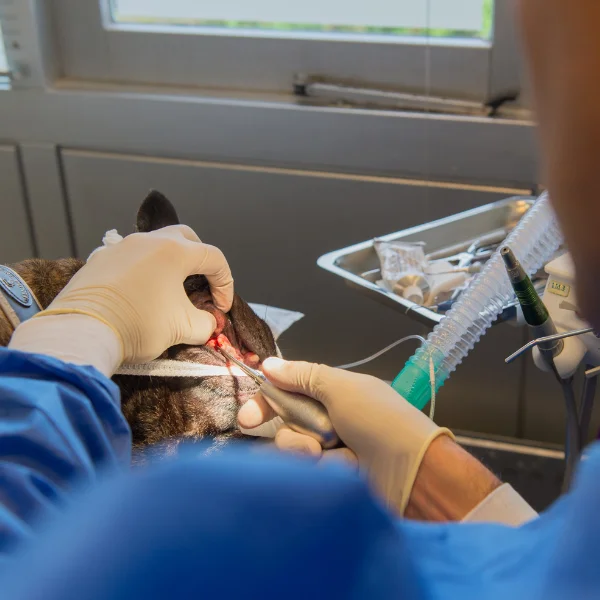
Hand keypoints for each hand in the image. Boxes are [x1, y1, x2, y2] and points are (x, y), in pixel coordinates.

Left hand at [35, 225, 233, 363]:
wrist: (83, 330)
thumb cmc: (138, 324)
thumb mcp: (182, 329)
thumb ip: (205, 324)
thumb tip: (207, 323)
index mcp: (175, 251)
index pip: (214, 259)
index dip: (225, 284)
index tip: (221, 308)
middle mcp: (148, 241)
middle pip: (186, 238)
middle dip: (200, 260)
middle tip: (202, 285)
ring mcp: (121, 248)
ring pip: (155, 246)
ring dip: (169, 266)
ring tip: (169, 292)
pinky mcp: (99, 260)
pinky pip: (130, 259)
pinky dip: (143, 273)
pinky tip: (139, 296)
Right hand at [238, 358, 452, 514]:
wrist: (414, 473)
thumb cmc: (379, 421)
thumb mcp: (342, 388)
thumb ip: (303, 376)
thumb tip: (266, 364)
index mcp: (333, 395)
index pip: (288, 395)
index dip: (266, 403)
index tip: (246, 417)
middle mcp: (328, 422)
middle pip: (286, 426)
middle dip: (297, 434)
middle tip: (318, 440)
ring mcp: (330, 454)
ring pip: (294, 452)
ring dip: (311, 452)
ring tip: (336, 455)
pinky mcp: (331, 480)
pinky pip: (308, 474)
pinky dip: (323, 471)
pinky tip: (342, 471)